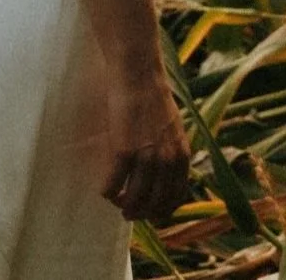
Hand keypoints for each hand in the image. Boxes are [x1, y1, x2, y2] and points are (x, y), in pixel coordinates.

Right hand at [98, 72, 190, 223]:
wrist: (138, 72)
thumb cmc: (151, 94)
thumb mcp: (172, 126)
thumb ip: (171, 149)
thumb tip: (163, 168)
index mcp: (182, 156)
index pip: (177, 197)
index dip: (163, 210)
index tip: (151, 212)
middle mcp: (167, 161)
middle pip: (156, 203)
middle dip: (142, 212)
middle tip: (129, 212)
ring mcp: (146, 158)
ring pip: (134, 199)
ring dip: (123, 206)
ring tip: (115, 202)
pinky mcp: (123, 151)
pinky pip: (112, 184)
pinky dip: (106, 191)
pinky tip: (103, 189)